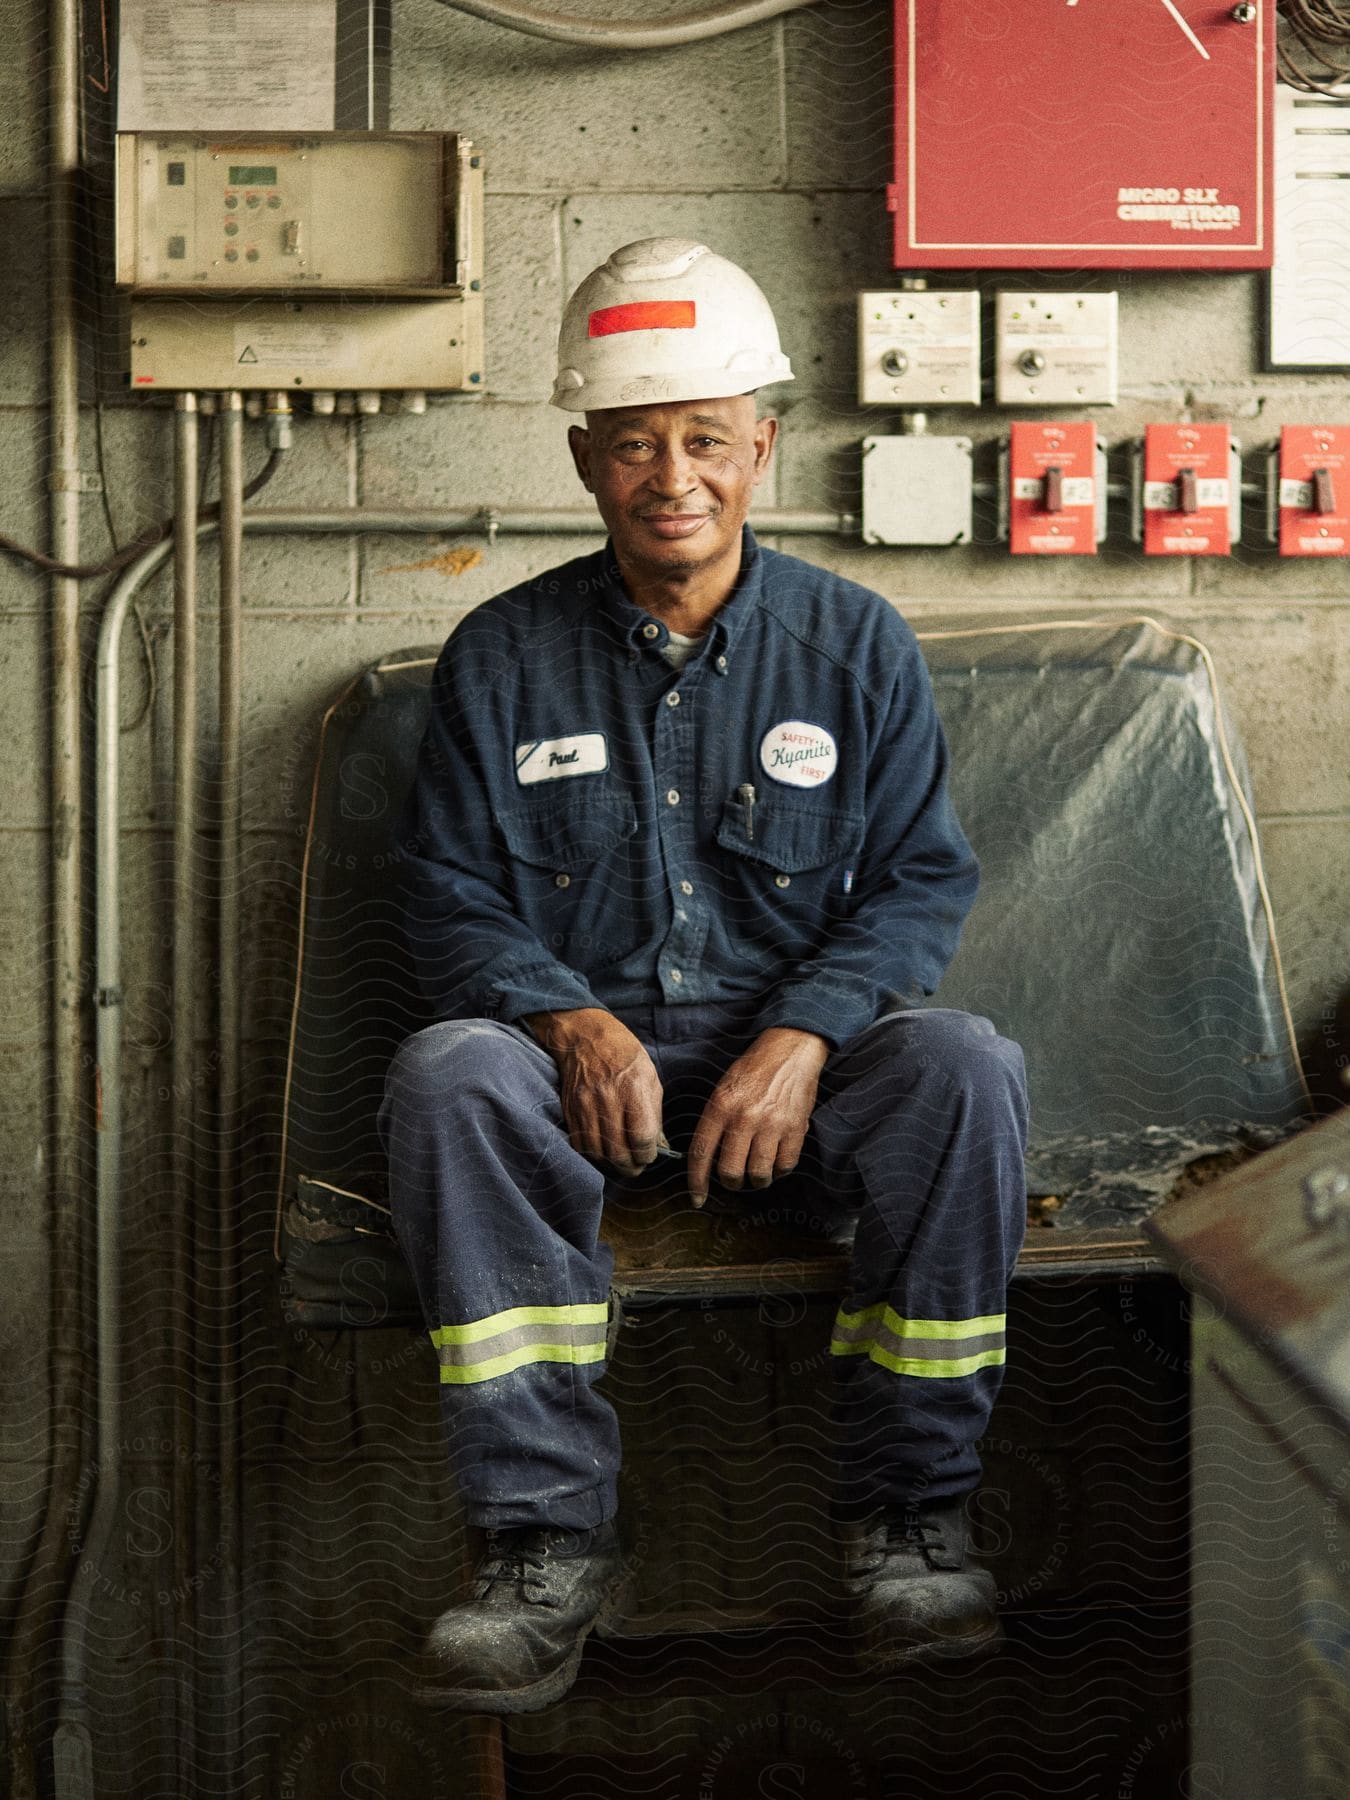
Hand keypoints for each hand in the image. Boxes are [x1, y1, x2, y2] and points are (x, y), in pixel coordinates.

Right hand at [521, 1008, 662, 1177]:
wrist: (584, 1037)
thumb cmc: (623, 1055)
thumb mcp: (649, 1076)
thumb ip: (654, 1113)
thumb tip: (658, 1145)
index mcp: (632, 1087)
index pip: (641, 1138)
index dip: (647, 1154)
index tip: (649, 1155)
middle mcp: (607, 1098)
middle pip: (618, 1152)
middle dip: (631, 1167)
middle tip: (636, 1166)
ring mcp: (585, 1106)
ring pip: (598, 1153)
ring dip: (611, 1163)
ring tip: (620, 1160)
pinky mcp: (570, 1110)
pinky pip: (580, 1144)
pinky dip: (593, 1154)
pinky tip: (603, 1149)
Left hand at [687, 1027, 829, 1208]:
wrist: (790, 1050)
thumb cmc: (754, 1069)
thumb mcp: (724, 1088)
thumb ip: (715, 1120)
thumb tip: (708, 1157)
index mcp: (721, 1106)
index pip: (701, 1153)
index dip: (697, 1181)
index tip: (697, 1197)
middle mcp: (744, 1117)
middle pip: (730, 1172)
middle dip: (731, 1183)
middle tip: (734, 1179)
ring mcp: (772, 1124)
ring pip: (758, 1174)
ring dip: (757, 1180)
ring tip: (757, 1171)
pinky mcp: (795, 1128)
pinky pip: (785, 1166)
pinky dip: (779, 1170)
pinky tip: (776, 1160)